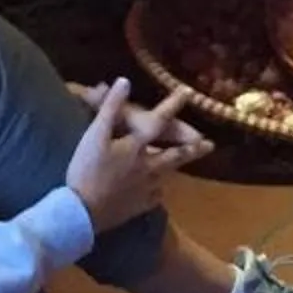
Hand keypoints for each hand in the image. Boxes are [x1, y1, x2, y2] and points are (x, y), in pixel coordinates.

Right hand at [64, 81, 203, 234]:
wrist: (82, 212)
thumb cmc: (87, 170)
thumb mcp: (94, 134)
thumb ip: (110, 107)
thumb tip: (125, 81)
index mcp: (137, 146)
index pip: (159, 120)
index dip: (173, 104)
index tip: (188, 92)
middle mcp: (147, 166)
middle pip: (175, 155)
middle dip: (192, 148)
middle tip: (210, 145)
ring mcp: (145, 188)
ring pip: (167, 175)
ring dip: (177, 167)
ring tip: (185, 165)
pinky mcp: (137, 207)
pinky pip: (154, 196)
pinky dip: (159, 190)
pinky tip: (160, 190)